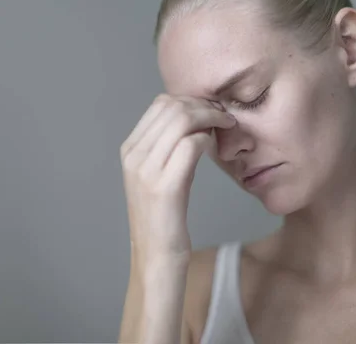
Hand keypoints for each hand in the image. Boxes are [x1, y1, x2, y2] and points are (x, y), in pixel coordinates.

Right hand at [120, 94, 235, 271]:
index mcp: (130, 149)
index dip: (191, 100)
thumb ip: (165, 146)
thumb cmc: (163, 216)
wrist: (155, 255)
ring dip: (211, 119)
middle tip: (224, 117)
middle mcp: (134, 156)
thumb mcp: (156, 175)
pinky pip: (191, 145)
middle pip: (172, 107)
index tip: (211, 110)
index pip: (160, 104)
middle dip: (205, 106)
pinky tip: (216, 150)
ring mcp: (146, 171)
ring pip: (182, 121)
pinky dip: (209, 141)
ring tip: (226, 128)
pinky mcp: (165, 187)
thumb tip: (194, 118)